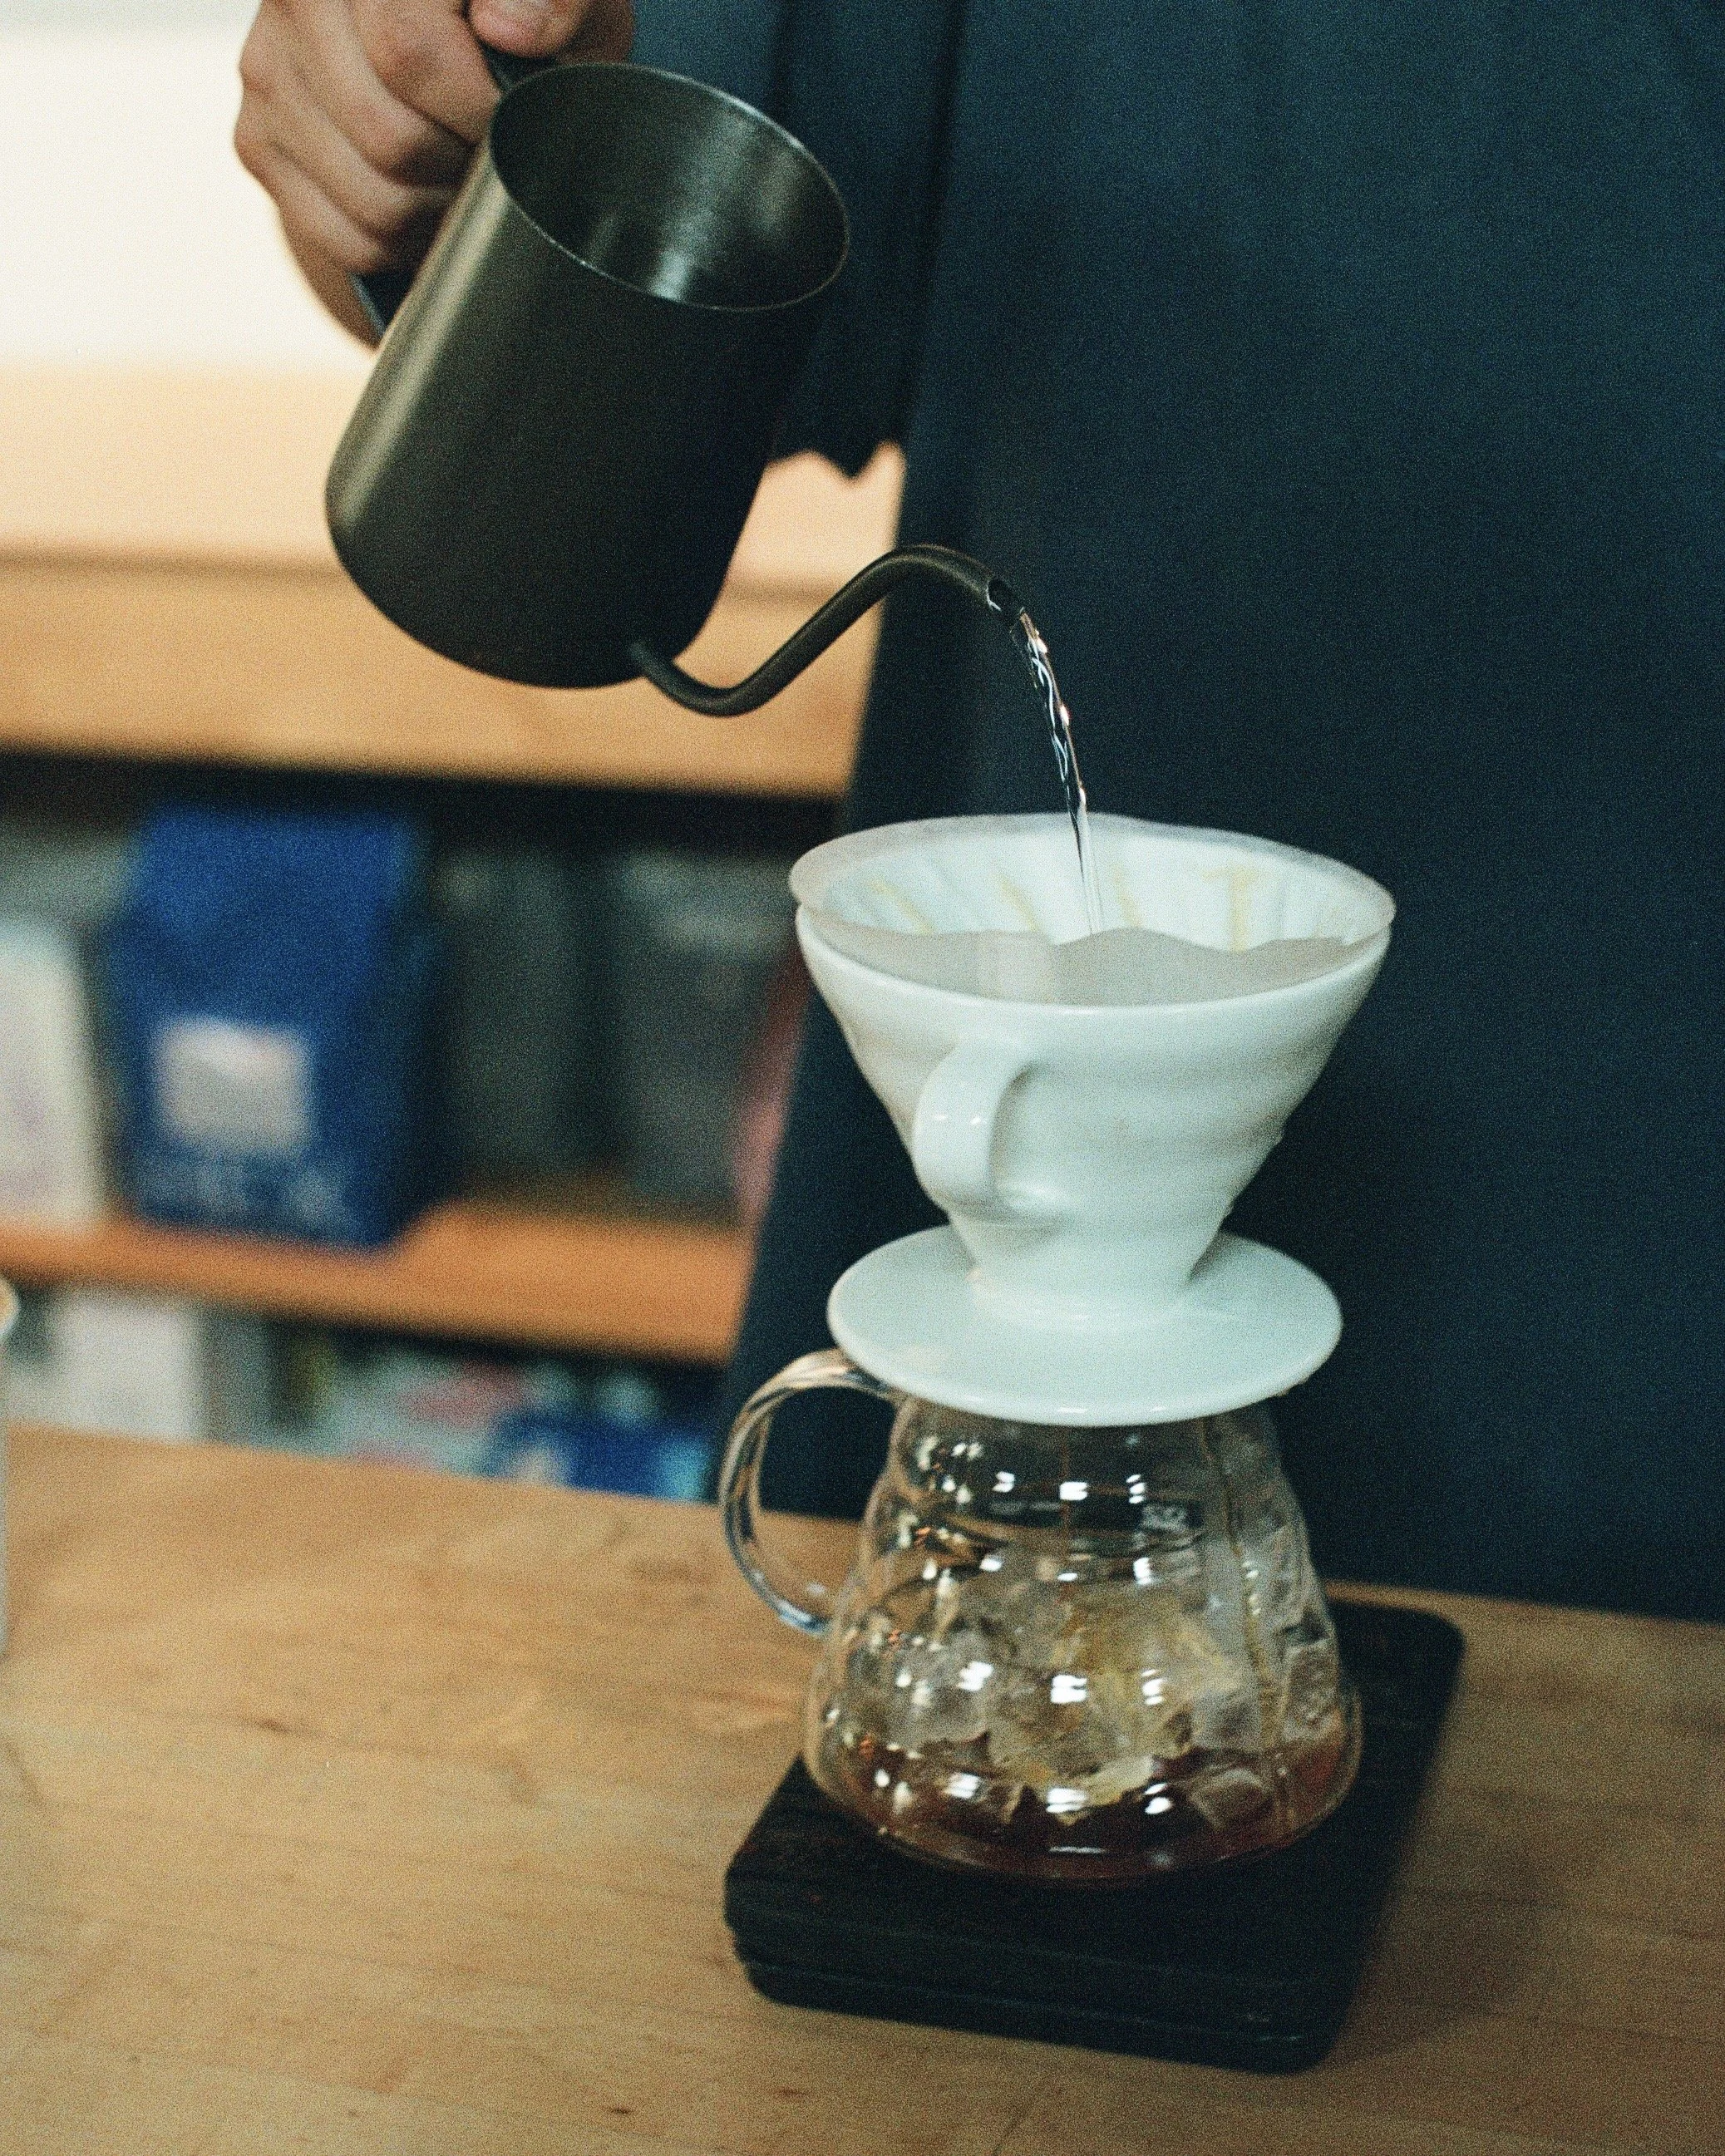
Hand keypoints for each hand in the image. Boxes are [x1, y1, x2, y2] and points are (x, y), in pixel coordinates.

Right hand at [236, 0, 631, 340]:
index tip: (509, 115)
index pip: (408, 50)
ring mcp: (266, 70)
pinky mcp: (255, 139)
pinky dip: (402, 244)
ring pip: (369, 198)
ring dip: (437, 212)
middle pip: (388, 136)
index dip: (476, 108)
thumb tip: (509, 30)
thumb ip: (558, 0)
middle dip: (461, 167)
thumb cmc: (517, 14)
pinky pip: (343, 236)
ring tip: (464, 177)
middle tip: (491, 154)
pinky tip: (426, 203)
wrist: (431, 36)